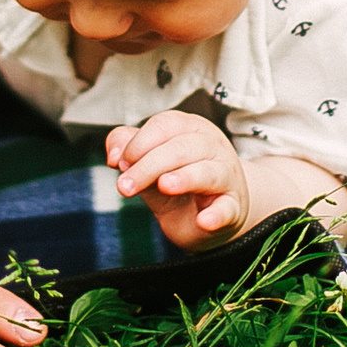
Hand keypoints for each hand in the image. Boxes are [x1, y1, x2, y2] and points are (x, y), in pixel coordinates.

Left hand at [106, 111, 251, 250]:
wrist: (211, 215)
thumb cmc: (179, 184)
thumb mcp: (149, 166)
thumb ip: (129, 151)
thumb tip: (113, 153)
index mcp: (191, 129)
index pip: (165, 125)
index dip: (138, 143)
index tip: (119, 164)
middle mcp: (212, 147)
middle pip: (181, 148)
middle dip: (148, 165)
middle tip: (125, 187)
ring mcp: (226, 177)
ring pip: (207, 172)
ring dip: (185, 178)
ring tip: (164, 185)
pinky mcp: (233, 207)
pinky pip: (227, 209)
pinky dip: (217, 214)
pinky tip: (204, 220)